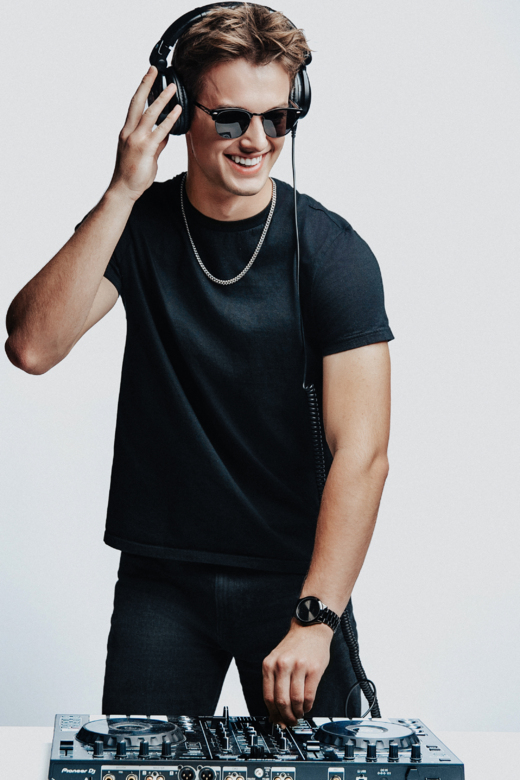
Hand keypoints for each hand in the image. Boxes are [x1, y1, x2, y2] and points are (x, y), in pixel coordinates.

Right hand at [108, 66, 181, 201]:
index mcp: (127, 132)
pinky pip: (159, 131)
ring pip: (149, 113)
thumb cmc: (132, 174)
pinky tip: (177, 111)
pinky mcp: (145, 149)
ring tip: (172, 88)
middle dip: (146, 84)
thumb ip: (155, 142)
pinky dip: (169, 120)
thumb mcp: (145, 154)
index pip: (134, 106)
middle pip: (137, 102)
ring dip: (162, 99)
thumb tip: (165, 133)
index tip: (148, 76)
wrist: (123, 189)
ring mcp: (136, 139)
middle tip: (154, 69)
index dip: (141, 90)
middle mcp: (129, 132)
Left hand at [262, 620, 332, 725]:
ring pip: (295, 700)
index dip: (273, 713)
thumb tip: (274, 709)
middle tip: (290, 722)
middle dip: (286, 716)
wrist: (311, 629)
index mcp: (269, 664)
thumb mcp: (276, 659)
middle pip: (281, 701)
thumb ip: (274, 681)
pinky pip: (309, 695)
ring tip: (299, 714)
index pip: (268, 696)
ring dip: (298, 712)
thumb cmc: (294, 646)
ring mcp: (298, 667)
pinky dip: (308, 706)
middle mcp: (282, 665)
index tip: (277, 721)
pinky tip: (307, 706)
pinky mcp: (313, 669)